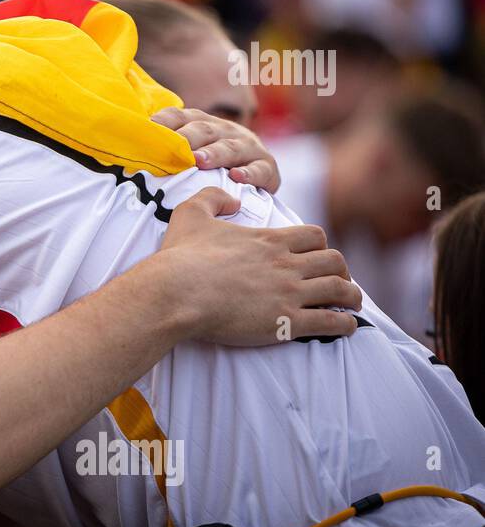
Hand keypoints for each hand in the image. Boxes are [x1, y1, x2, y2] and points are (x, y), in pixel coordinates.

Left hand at [151, 107, 280, 192]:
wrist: (255, 175)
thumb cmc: (210, 165)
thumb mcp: (188, 153)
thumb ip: (163, 148)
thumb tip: (128, 148)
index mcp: (202, 123)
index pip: (179, 117)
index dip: (164, 122)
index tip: (148, 129)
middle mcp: (225, 130)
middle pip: (204, 130)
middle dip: (188, 138)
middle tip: (174, 148)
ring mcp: (248, 147)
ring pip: (230, 147)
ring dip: (215, 154)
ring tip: (199, 161)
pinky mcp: (267, 167)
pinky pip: (260, 170)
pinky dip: (249, 174)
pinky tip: (236, 177)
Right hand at [158, 188, 359, 345]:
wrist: (174, 292)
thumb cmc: (180, 257)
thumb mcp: (190, 214)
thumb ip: (213, 198)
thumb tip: (233, 199)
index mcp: (269, 240)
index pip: (315, 236)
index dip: (320, 245)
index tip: (316, 256)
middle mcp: (286, 264)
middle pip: (334, 261)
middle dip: (340, 271)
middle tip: (338, 281)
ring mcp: (288, 293)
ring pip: (339, 290)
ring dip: (351, 297)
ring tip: (351, 304)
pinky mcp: (286, 321)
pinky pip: (330, 322)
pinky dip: (345, 324)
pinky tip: (347, 327)